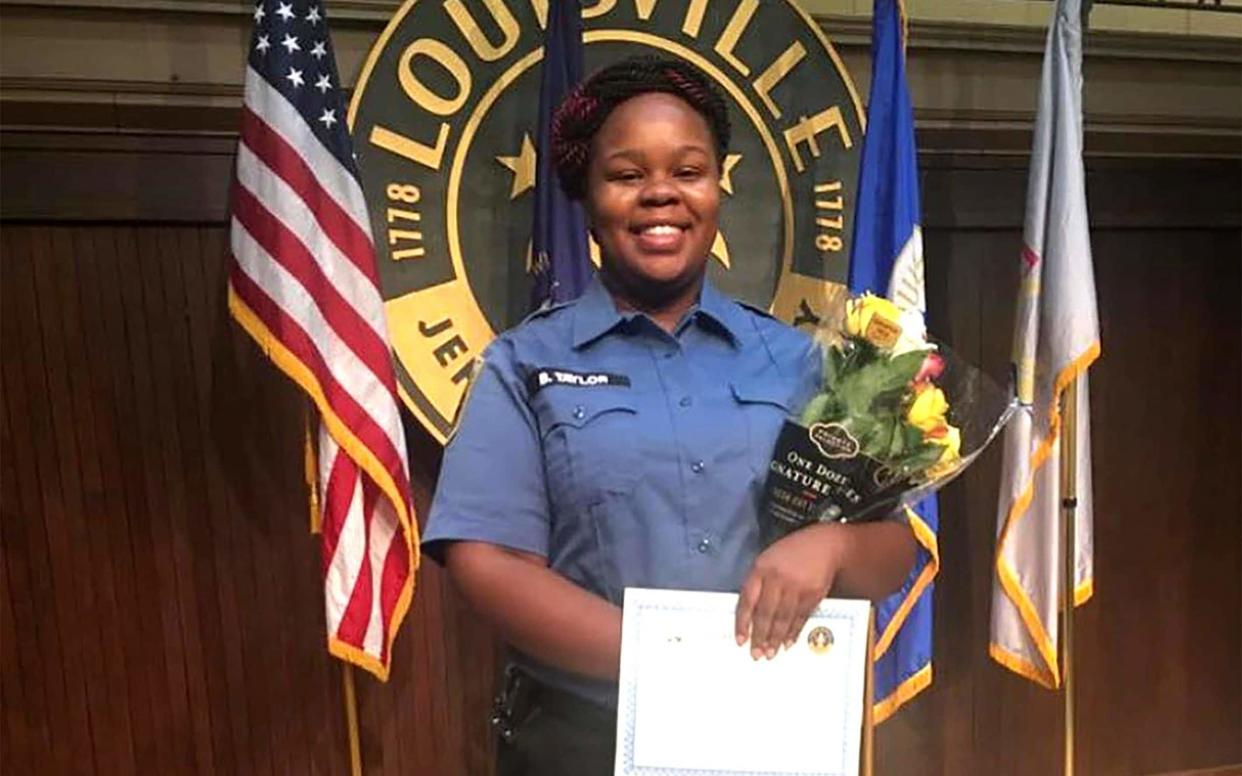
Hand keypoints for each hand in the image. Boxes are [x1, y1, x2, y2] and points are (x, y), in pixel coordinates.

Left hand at [734, 524, 845, 659]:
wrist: (825, 545)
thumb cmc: (792, 552)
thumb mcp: (767, 560)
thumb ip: (758, 582)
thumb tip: (750, 613)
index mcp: (761, 568)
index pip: (747, 600)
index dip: (742, 622)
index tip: (740, 639)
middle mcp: (777, 578)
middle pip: (765, 613)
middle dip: (760, 637)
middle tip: (756, 654)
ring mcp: (797, 587)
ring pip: (783, 618)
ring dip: (776, 639)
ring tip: (770, 653)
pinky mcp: (813, 594)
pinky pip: (800, 617)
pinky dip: (793, 632)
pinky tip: (787, 642)